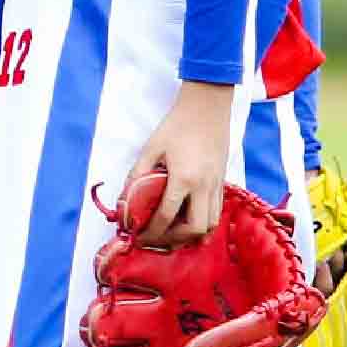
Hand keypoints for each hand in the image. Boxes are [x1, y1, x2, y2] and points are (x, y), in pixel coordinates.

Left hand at [122, 80, 234, 243]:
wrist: (207, 107)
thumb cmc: (177, 125)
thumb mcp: (151, 148)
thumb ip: (137, 176)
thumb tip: (124, 200)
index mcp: (184, 178)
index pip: (166, 216)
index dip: (151, 232)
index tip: (139, 236)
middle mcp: (204, 186)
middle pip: (193, 228)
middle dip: (173, 239)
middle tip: (156, 238)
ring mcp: (216, 185)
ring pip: (210, 224)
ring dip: (191, 235)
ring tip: (172, 234)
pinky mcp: (222, 182)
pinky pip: (217, 212)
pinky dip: (204, 223)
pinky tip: (189, 222)